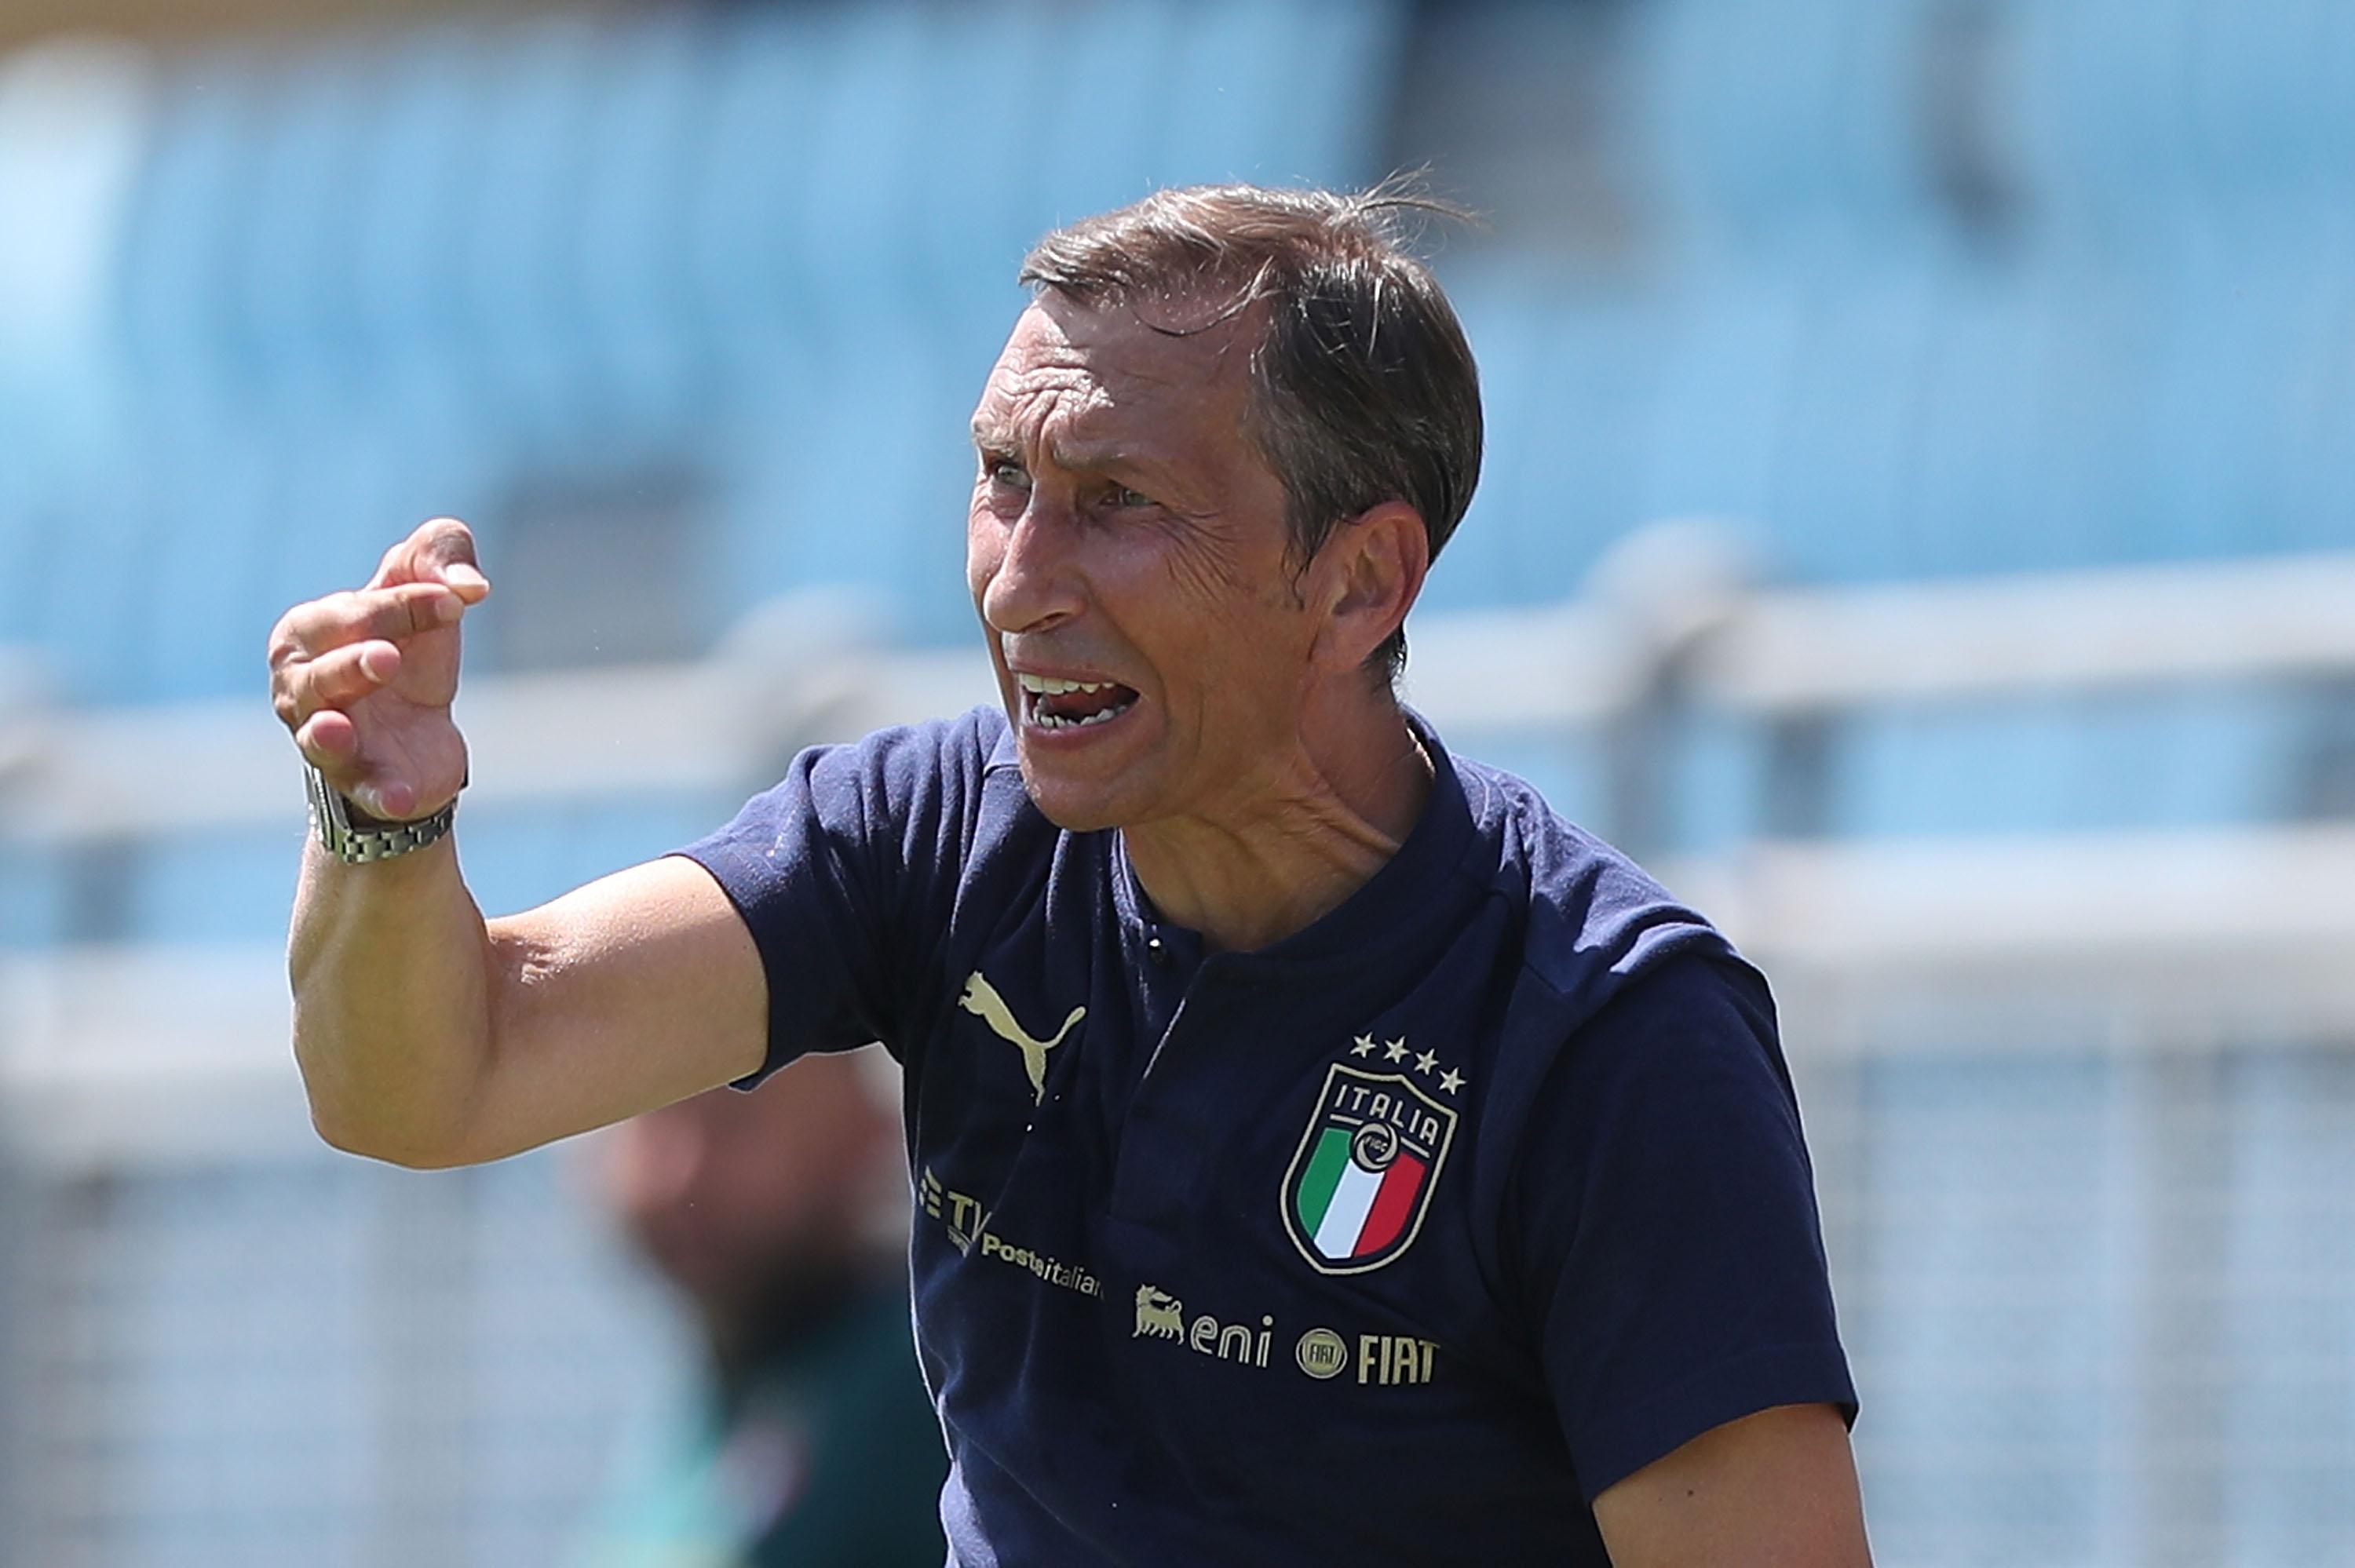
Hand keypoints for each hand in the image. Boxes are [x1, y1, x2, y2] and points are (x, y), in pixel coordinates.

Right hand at [268, 518, 490, 821]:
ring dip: (330, 735)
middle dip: (352, 664)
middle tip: (389, 658)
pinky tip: (397, 796)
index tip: (457, 601)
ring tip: (340, 728)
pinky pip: (365, 791)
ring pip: (318, 736)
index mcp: (306, 633)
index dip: (404, 605)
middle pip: (319, 675)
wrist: (419, 733)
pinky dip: (378, 793)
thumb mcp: (424, 586)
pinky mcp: (365, 783)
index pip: (351, 614)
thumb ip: (440, 553)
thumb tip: (469, 584)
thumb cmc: (408, 648)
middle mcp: (300, 690)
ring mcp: (326, 741)